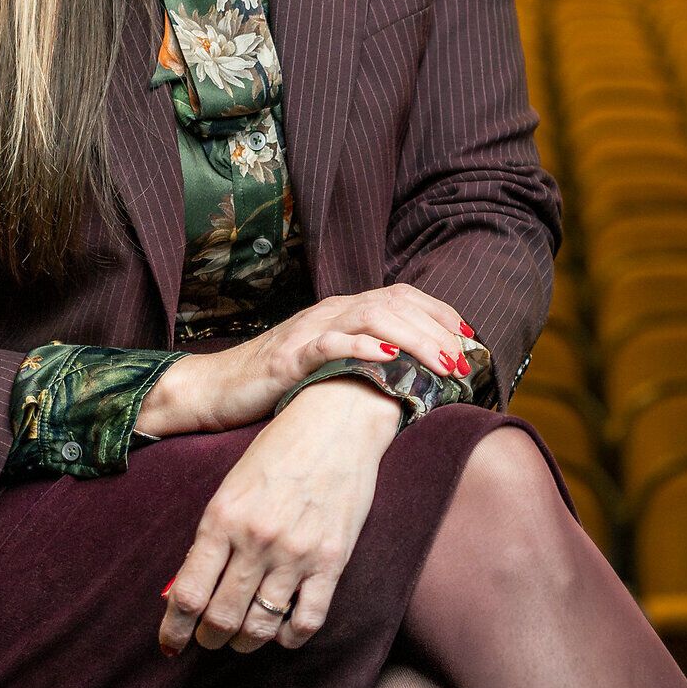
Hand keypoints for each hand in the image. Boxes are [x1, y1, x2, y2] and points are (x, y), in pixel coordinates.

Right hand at [138, 284, 480, 436]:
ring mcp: (310, 331)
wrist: (215, 390)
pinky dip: (360, 347)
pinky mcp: (289, 356)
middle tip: (464, 363)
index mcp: (344, 312)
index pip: (404, 297)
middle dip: (437, 331)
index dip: (441, 314)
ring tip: (441, 363)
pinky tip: (387, 358)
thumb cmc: (276, 385)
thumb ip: (366, 362)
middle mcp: (331, 312)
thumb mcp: (330, 367)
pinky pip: (329, 343)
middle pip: (396, 305)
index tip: (471, 340)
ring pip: (372, 317)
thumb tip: (416, 378)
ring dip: (414, 338)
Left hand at [158, 376, 401, 655]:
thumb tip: (188, 589)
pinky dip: (289, 637)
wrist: (337, 420)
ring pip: (259, 627)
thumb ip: (212, 536)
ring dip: (244, 643)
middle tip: (207, 641)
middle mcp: (255, 540)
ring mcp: (295, 553)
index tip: (170, 646)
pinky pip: (306, 621)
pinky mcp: (332, 561)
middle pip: (220, 618)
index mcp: (222, 517)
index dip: (174, 631)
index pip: (187, 594)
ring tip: (240, 640)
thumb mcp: (232, 486)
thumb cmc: (279, 449)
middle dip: (208, 640)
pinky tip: (282, 631)